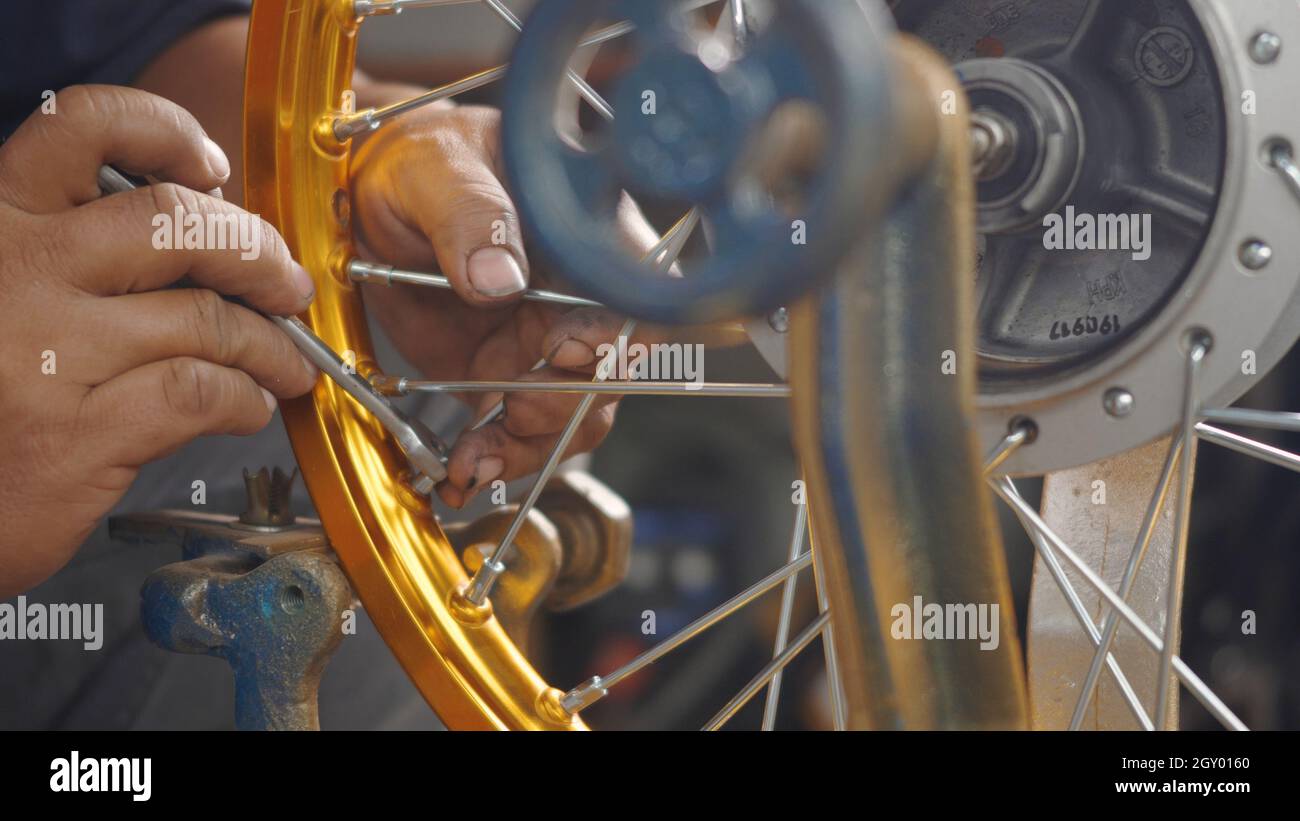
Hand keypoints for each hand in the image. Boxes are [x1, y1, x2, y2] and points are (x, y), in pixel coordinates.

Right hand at [0, 86, 318, 597]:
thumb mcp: (1, 291)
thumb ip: (76, 251)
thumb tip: (206, 229)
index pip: (81, 126)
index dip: (165, 132)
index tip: (212, 168)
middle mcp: (17, 272)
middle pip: (178, 222)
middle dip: (258, 254)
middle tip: (286, 286)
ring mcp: (45, 352)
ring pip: (206, 319)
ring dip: (271, 345)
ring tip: (287, 365)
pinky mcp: (73, 434)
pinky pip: (198, 393)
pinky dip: (244, 400)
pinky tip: (248, 408)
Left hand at [352, 104, 675, 508]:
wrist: (372, 195)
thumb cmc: (419, 158)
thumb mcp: (435, 166)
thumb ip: (469, 213)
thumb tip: (499, 278)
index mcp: (587, 237)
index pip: (634, 295)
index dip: (615, 336)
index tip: (564, 352)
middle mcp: (580, 298)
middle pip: (610, 372)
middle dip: (563, 406)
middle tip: (512, 414)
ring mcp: (545, 343)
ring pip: (569, 415)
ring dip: (527, 448)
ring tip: (474, 461)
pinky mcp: (505, 378)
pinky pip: (516, 432)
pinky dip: (492, 459)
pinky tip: (459, 472)